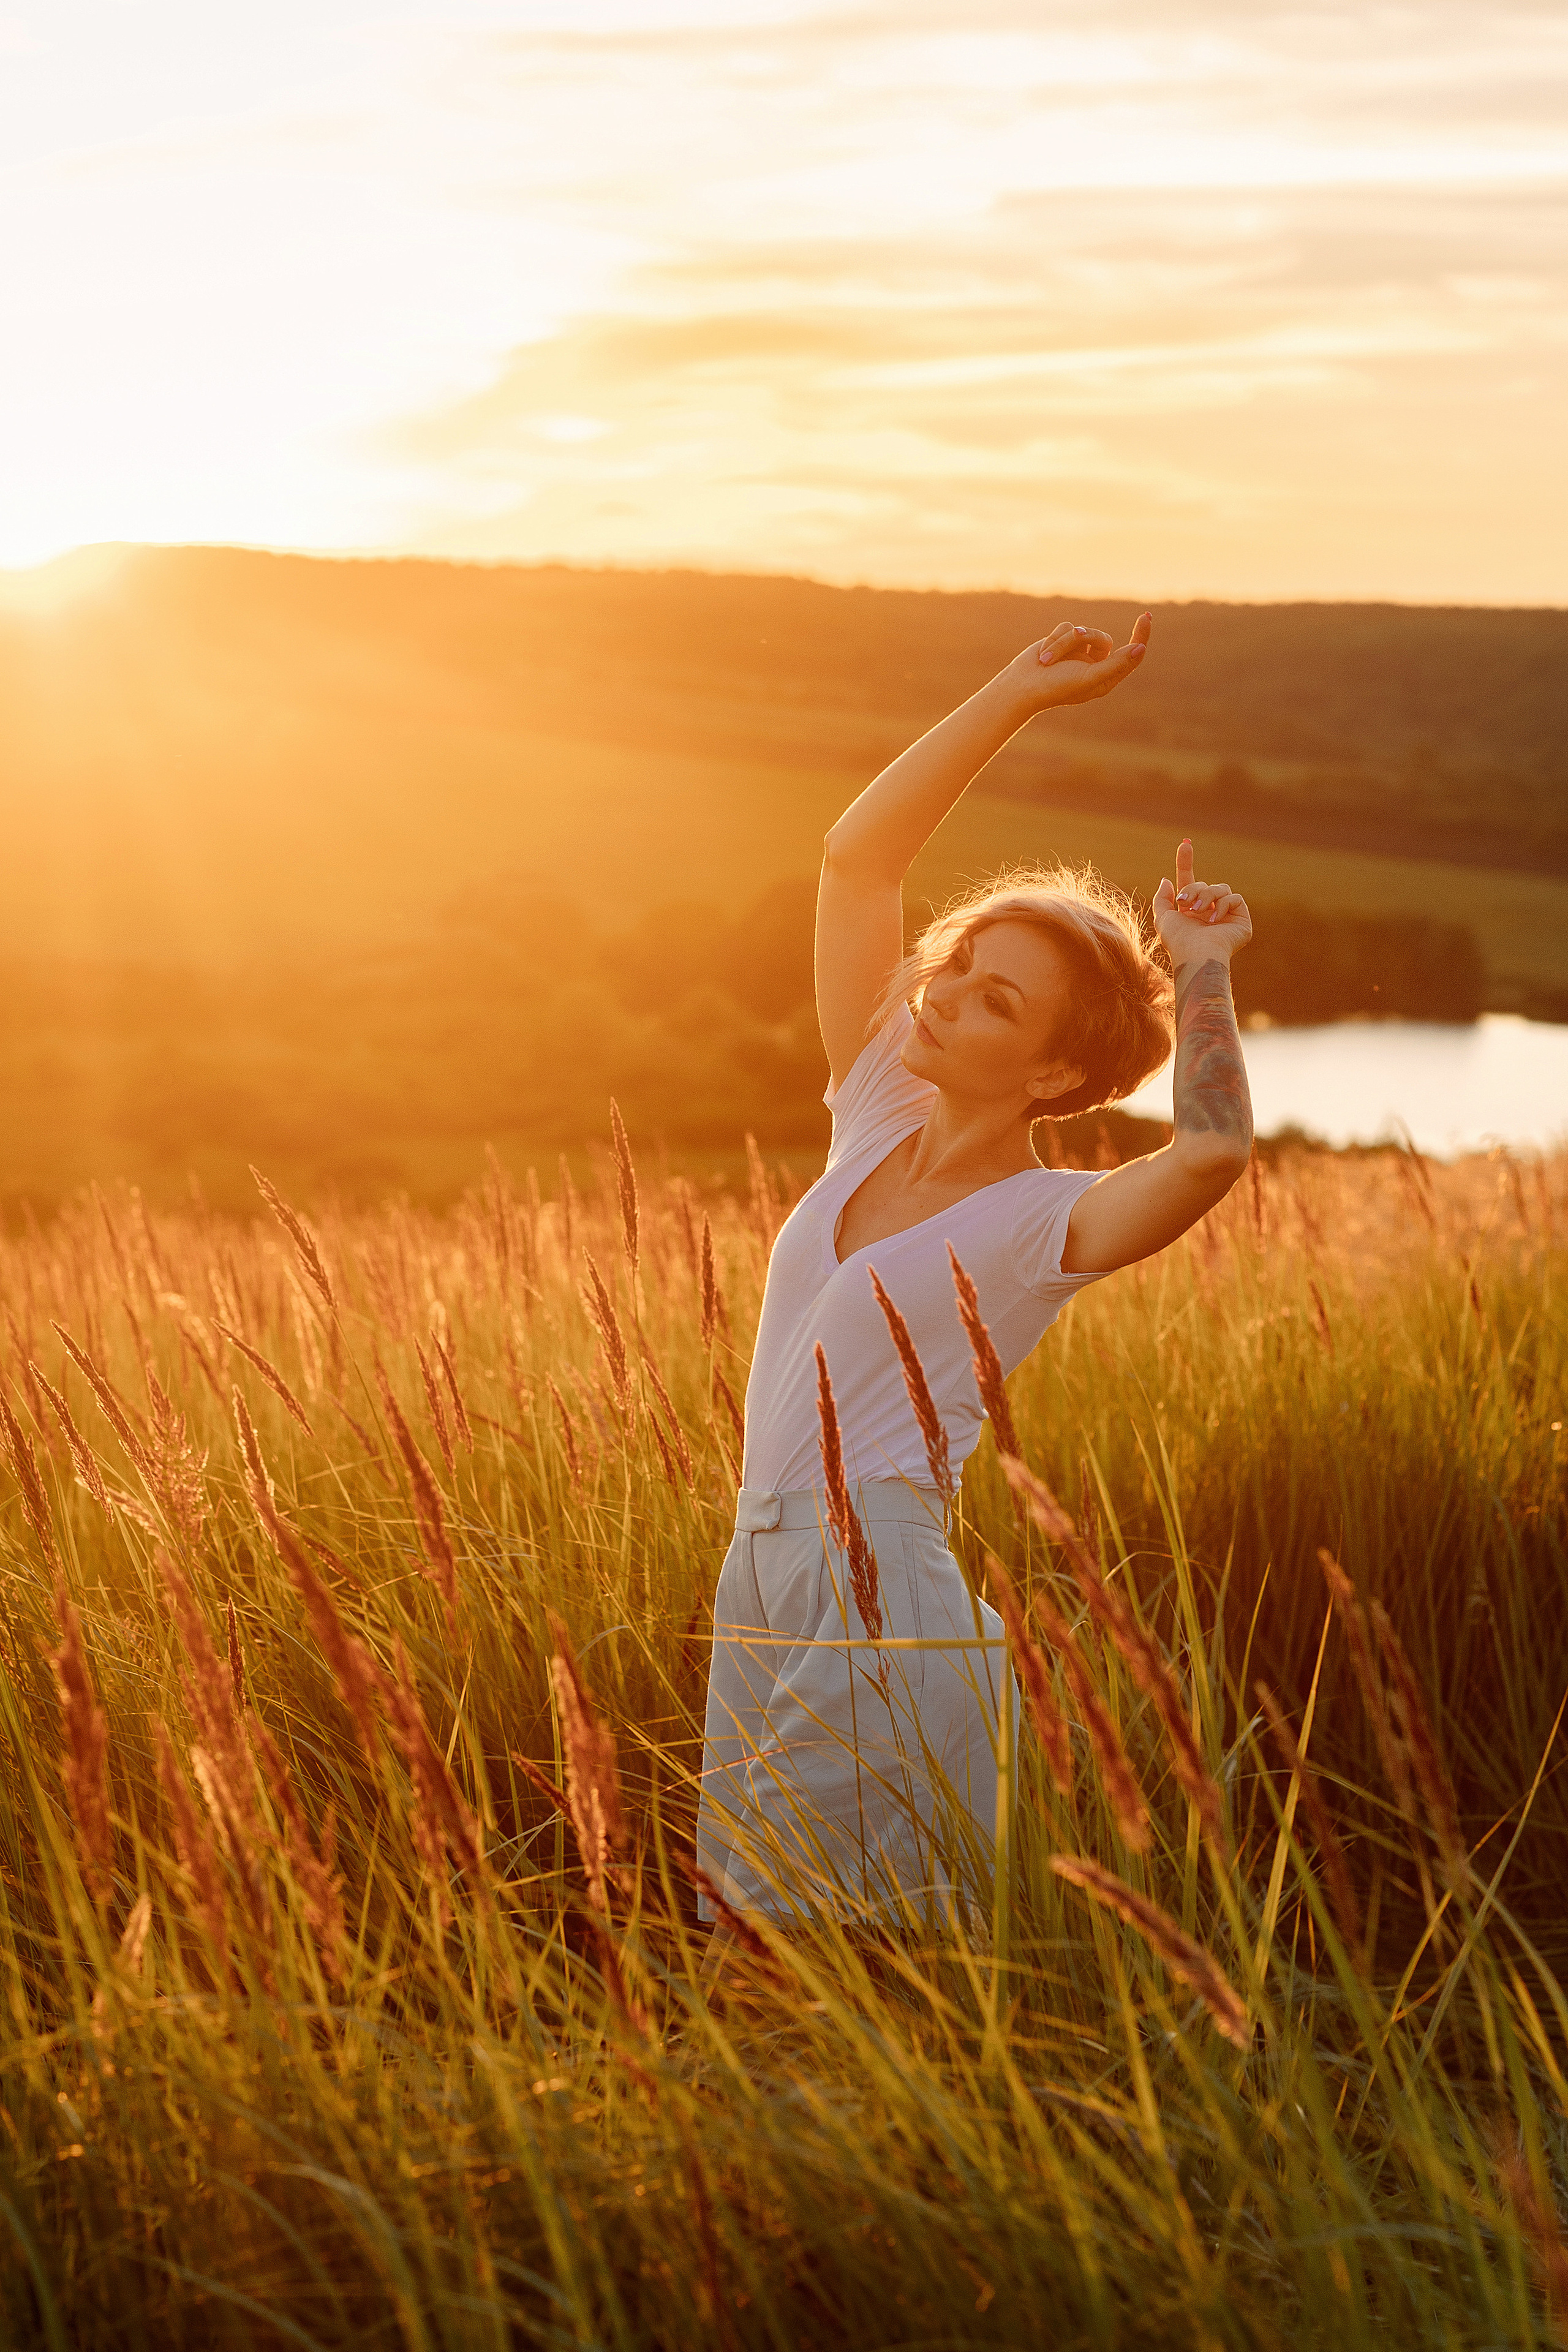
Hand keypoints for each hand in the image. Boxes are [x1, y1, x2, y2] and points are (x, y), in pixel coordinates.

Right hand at [1021, 611, 1150, 709]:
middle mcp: (1095, 663)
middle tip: (1074, 640)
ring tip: (1048, 659)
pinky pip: (1067, 627)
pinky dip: (1054, 639)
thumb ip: (1116, 664)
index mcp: (1106, 677)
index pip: (1131, 655)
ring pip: (1083, 631)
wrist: (1022, 686)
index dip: (1140, 636)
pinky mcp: (1064, 641)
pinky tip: (1043, 654)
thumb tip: (1141, 649)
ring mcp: (1079, 652)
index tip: (1146, 616)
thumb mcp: (1089, 678)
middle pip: (1103, 638)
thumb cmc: (1057, 688)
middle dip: (1086, 638)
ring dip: (1064, 642)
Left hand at [1153, 840, 1252, 967]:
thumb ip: (1162, 899)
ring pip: (1220, 888)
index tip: (1185, 843)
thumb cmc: (1178, 941)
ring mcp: (1226, 916)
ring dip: (1207, 896)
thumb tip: (1166, 879)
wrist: (1196, 954)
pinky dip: (1223, 905)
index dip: (1185, 863)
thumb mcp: (1163, 918)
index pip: (1189, 881)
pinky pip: (1235, 898)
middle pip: (1204, 884)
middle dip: (1193, 890)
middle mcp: (1208, 912)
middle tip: (1185, 904)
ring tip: (1199, 913)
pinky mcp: (1241, 921)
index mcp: (1190, 911)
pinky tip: (1215, 920)